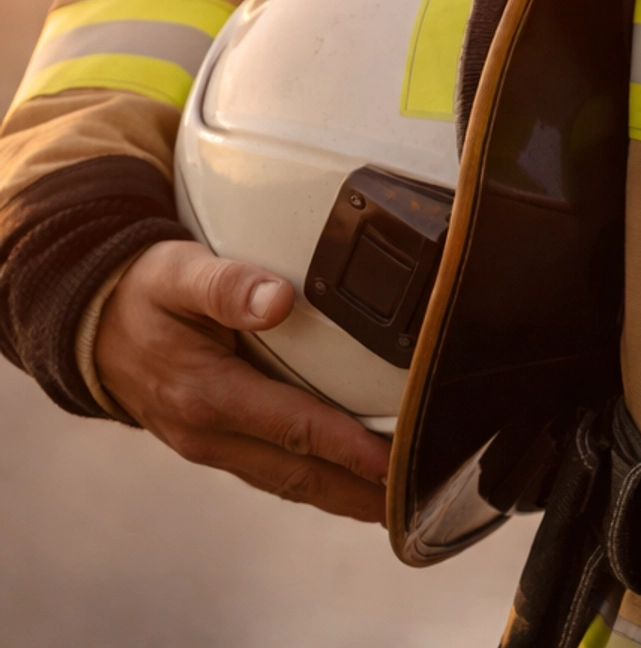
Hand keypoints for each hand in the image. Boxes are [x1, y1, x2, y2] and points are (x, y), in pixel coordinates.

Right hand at [96, 239, 389, 521]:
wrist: (91, 324)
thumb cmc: (144, 291)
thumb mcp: (178, 272)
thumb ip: (227, 284)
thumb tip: (278, 300)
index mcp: (206, 393)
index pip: (295, 428)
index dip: (349, 448)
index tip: (395, 462)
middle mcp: (208, 432)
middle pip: (297, 473)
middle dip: (357, 490)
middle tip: (413, 501)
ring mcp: (207, 445)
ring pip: (285, 481)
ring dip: (338, 495)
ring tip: (391, 503)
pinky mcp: (211, 442)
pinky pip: (269, 471)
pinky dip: (309, 482)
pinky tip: (340, 482)